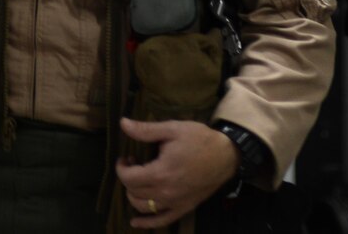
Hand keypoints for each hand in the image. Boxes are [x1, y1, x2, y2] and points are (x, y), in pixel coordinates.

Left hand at [115, 117, 239, 228]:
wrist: (226, 154)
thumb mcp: (173, 129)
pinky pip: (161, 220)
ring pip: (143, 207)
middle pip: (134, 192)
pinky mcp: (184, 208)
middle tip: (135, 163)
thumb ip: (146, 130)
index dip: (121, 168)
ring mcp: (175, 203)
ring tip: (139, 180)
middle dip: (128, 177)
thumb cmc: (199, 139)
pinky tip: (135, 222)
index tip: (126, 157)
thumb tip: (123, 124)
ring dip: (133, 195)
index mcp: (161, 172)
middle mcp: (165, 192)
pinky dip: (146, 223)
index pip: (129, 178)